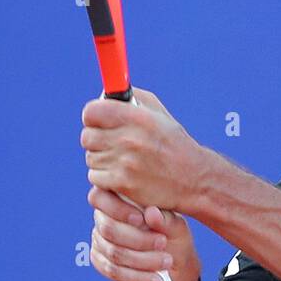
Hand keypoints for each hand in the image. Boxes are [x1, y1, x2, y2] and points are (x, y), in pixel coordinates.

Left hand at [81, 87, 211, 216]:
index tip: (99, 121)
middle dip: (96, 139)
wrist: (194, 180)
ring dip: (101, 159)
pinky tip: (121, 174)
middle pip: (87, 136)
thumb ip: (133, 98)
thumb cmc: (175, 144)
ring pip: (90, 157)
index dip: (93, 116)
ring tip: (121, 160)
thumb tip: (105, 96)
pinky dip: (103, 177)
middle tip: (110, 142)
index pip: (92, 111)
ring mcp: (125, 163)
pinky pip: (94, 177)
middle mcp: (130, 139)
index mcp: (138, 118)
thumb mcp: (160, 114)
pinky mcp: (122, 184)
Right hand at [88, 186, 201, 280]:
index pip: (101, 198)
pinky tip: (155, 280)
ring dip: (142, 261)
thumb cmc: (174, 238)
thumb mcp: (177, 228)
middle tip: (163, 243)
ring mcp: (100, 241)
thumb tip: (151, 212)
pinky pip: (112, 271)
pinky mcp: (100, 261)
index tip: (142, 220)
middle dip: (138, 239)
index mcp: (118, 200)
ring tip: (166, 263)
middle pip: (109, 229)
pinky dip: (136, 277)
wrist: (175, 268)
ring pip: (114, 253)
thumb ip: (165, 220)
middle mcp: (104, 218)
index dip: (118, 210)